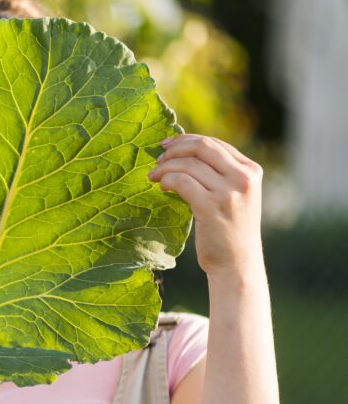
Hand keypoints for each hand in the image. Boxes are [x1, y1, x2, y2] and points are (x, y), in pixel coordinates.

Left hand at [148, 134, 264, 278]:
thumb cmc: (229, 230)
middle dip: (174, 148)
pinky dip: (167, 180)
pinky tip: (161, 186)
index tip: (167, 145)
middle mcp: (244, 177)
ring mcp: (229, 192)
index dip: (187, 140)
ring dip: (165, 167)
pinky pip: (181, 181)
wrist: (236, 264)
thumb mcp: (235, 196)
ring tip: (153, 175)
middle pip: (202, 146)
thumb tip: (185, 153)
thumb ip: (220, 174)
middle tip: (157, 158)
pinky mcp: (211, 206)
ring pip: (188, 164)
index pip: (215, 142)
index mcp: (251, 170)